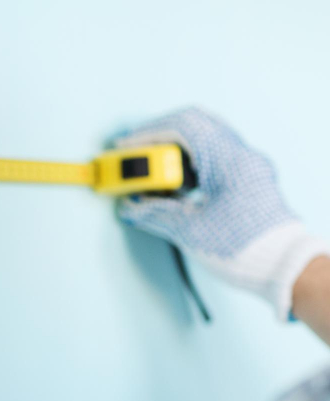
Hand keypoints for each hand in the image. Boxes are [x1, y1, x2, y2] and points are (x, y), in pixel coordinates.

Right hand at [114, 107, 328, 319]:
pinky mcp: (247, 178)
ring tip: (151, 173)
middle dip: (159, 136)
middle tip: (134, 153)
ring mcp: (247, 165)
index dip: (146, 134)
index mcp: (229, 160)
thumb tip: (129, 207)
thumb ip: (155, 213)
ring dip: (174, 150)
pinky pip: (214, 156)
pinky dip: (189, 163)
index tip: (123, 148)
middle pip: (194, 124)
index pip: (182, 127)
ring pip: (204, 138)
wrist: (284, 268)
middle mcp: (241, 155)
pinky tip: (173, 185)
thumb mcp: (190, 231)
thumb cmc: (246, 249)